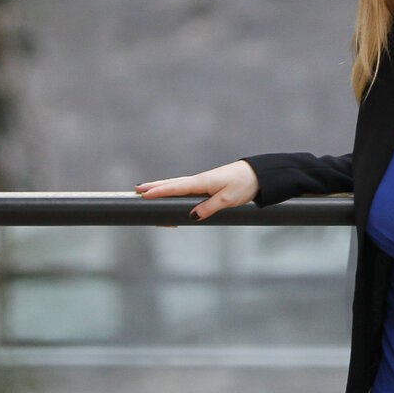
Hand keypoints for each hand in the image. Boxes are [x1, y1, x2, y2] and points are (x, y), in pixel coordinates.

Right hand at [135, 161, 259, 220]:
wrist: (257, 174)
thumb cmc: (243, 184)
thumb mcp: (227, 200)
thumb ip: (209, 208)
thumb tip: (191, 217)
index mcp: (201, 182)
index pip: (175, 188)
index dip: (159, 191)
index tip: (143, 194)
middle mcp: (198, 181)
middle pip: (171, 184)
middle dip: (154, 187)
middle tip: (136, 190)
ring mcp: (202, 182)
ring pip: (176, 185)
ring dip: (161, 187)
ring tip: (146, 190)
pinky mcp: (206, 185)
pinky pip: (184, 189)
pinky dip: (172, 190)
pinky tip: (169, 193)